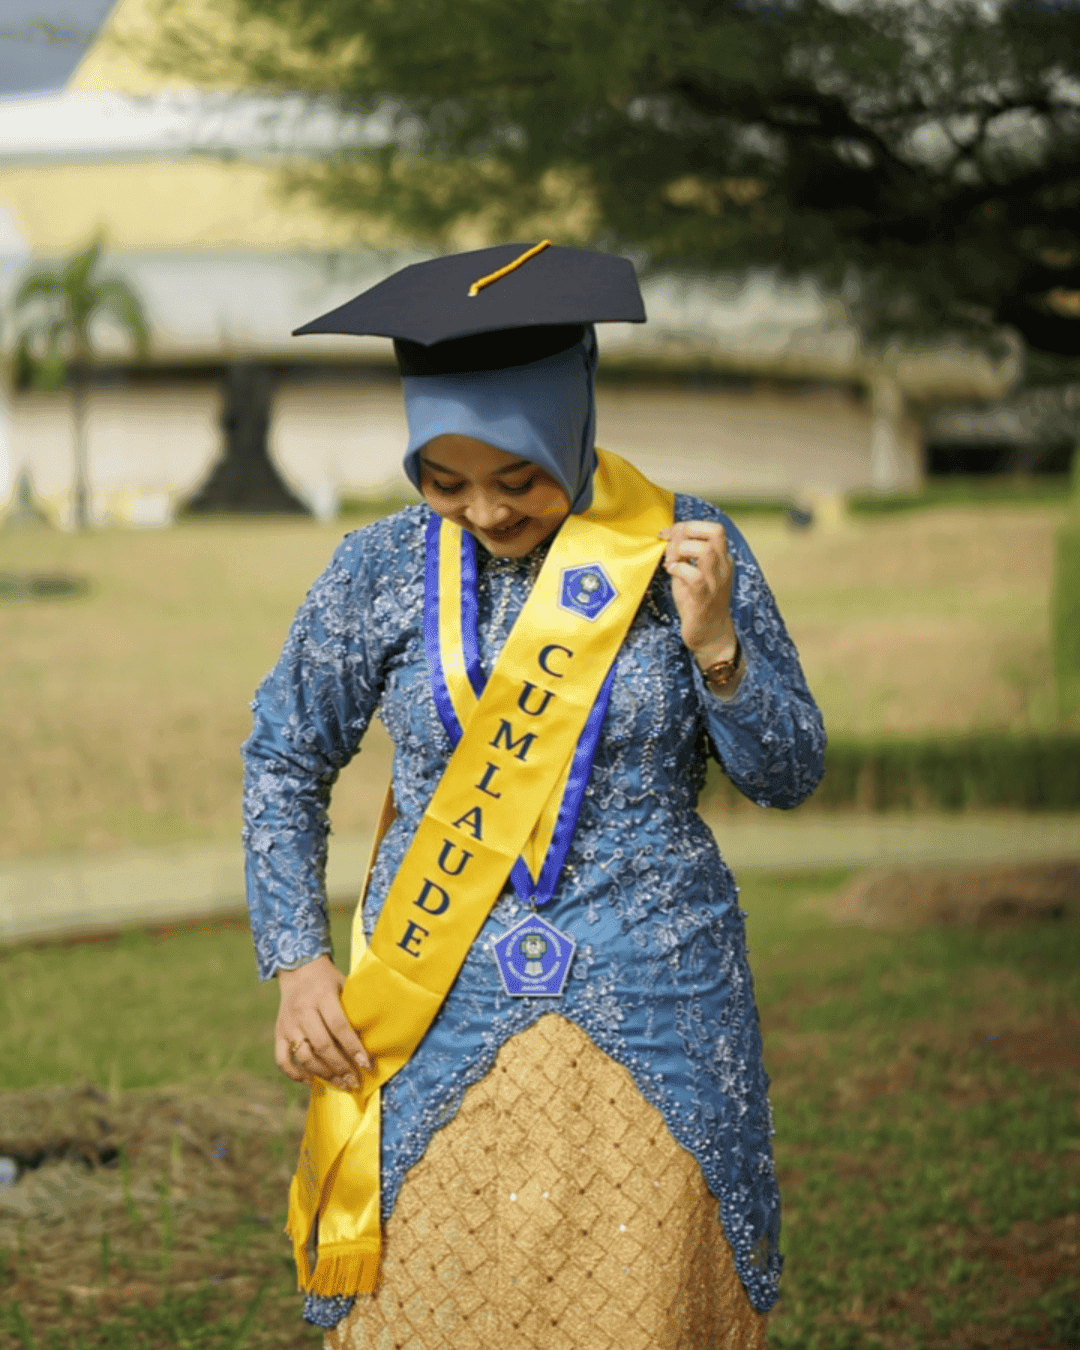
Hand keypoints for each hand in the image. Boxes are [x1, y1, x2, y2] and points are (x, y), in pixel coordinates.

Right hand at [275, 954, 369, 1091]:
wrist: (298, 970)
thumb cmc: (328, 980)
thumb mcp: (344, 985)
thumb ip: (354, 1008)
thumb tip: (374, 1037)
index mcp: (322, 995)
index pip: (339, 1025)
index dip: (353, 1047)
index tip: (366, 1064)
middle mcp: (303, 1011)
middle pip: (322, 1044)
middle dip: (340, 1066)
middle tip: (354, 1081)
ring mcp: (288, 1024)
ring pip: (304, 1056)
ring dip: (323, 1074)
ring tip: (340, 1083)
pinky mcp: (279, 1033)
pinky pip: (283, 1060)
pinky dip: (296, 1075)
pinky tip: (313, 1082)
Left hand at [658, 520, 738, 667]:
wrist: (711, 637)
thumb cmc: (698, 604)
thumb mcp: (691, 574)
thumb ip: (683, 556)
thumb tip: (670, 537)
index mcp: (722, 560)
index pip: (715, 529)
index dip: (689, 525)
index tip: (669, 533)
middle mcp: (723, 568)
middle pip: (715, 532)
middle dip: (687, 531)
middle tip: (668, 543)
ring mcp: (715, 583)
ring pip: (706, 551)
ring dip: (682, 549)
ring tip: (670, 561)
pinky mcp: (704, 599)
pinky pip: (694, 576)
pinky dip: (679, 569)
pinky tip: (671, 573)